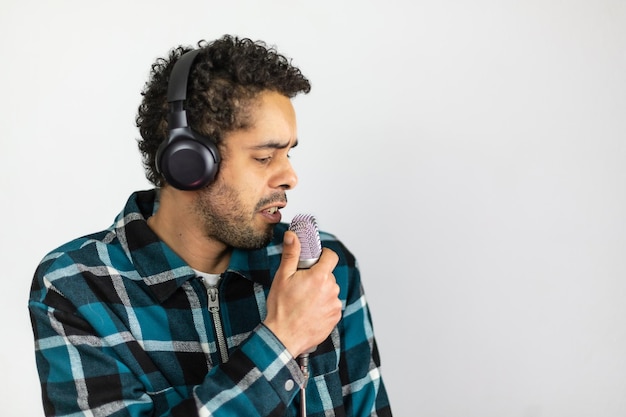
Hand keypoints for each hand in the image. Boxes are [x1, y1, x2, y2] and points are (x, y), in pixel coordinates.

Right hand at [263, 230, 341, 357]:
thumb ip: (291, 254)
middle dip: (317, 277)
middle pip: (328, 275)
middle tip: (300, 285)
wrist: (283, 337)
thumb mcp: (282, 277)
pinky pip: (331, 306)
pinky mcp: (335, 318)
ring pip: (330, 291)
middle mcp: (332, 290)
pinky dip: (322, 306)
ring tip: (303, 302)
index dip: (323, 255)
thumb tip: (292, 235)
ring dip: (320, 293)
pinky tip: (309, 312)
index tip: (315, 259)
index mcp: (320, 277)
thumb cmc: (281, 308)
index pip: (331, 256)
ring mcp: (335, 305)